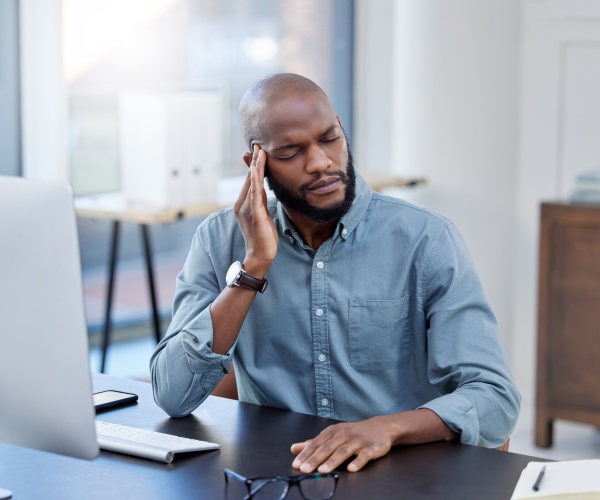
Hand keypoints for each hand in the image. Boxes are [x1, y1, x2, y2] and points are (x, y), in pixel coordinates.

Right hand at [234, 145, 277, 274]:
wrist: (259, 255)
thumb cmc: (263, 237)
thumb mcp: (262, 215)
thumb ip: (260, 201)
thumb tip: (263, 188)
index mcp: (243, 204)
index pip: (250, 181)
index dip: (254, 165)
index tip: (259, 151)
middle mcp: (242, 204)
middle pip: (249, 178)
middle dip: (254, 161)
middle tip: (258, 144)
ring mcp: (247, 209)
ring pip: (252, 183)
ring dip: (256, 166)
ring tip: (260, 152)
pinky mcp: (255, 214)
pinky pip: (255, 194)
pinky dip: (256, 180)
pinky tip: (258, 170)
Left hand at [290, 410, 457, 472]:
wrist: (381, 427)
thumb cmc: (353, 433)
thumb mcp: (333, 434)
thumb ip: (314, 442)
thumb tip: (294, 448)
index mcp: (333, 432)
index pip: (317, 443)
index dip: (306, 454)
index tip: (296, 464)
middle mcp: (344, 435)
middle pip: (328, 448)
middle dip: (315, 459)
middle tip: (305, 470)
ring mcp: (358, 441)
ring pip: (343, 451)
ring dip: (332, 461)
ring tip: (323, 471)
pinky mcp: (371, 448)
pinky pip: (364, 455)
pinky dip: (358, 462)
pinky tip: (351, 469)